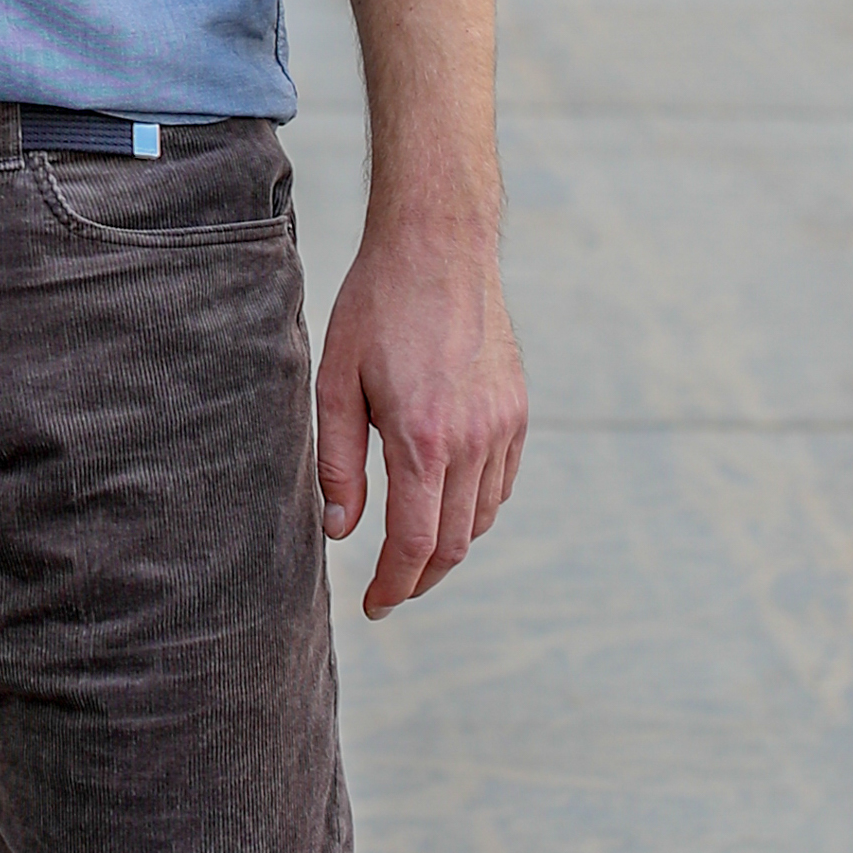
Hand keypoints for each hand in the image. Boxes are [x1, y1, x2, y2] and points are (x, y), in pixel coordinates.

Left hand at [314, 210, 527, 618]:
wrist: (440, 245)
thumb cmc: (376, 307)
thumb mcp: (335, 381)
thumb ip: (338, 464)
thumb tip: (340, 533)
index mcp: (423, 438)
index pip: (415, 544)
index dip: (393, 587)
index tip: (373, 606)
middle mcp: (474, 439)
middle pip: (453, 544)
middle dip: (419, 578)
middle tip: (387, 591)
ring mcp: (503, 425)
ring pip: (482, 518)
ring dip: (447, 546)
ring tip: (409, 550)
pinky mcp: (517, 410)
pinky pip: (500, 483)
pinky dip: (473, 509)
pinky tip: (442, 502)